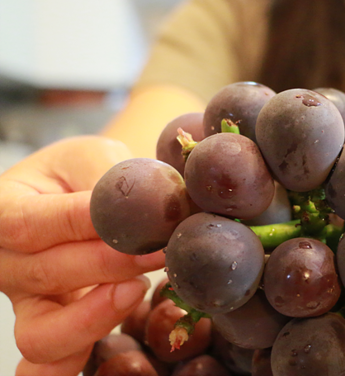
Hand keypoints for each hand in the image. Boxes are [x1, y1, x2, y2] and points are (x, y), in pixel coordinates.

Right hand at [0, 136, 165, 375]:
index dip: (86, 226)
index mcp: (4, 211)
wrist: (80, 195)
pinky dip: (79, 361)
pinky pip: (55, 364)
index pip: (31, 224)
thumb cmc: (84, 173)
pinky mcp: (55, 330)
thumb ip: (114, 180)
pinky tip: (120, 332)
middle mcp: (6, 264)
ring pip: (42, 336)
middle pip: (45, 276)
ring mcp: (27, 304)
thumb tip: (156, 206)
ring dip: (98, 316)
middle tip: (161, 251)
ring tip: (140, 287)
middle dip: (111, 265)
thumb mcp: (94, 157)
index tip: (140, 221)